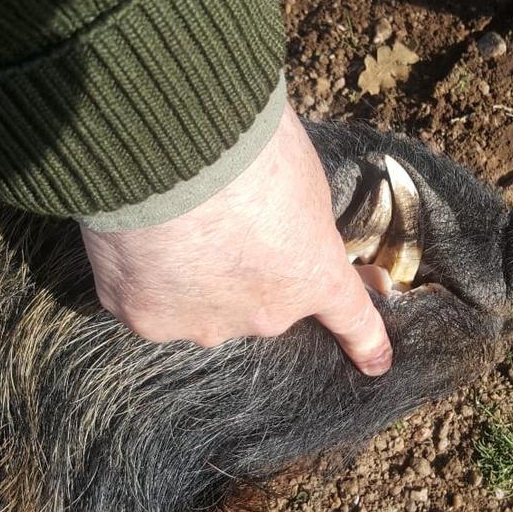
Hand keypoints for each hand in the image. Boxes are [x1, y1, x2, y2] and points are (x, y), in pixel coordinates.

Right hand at [80, 102, 392, 374]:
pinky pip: (150, 301)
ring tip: (171, 222)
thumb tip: (290, 231)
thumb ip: (301, 219)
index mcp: (315, 276)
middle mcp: (266, 315)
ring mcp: (205, 323)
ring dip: (192, 276)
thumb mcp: (302, 176)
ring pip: (202, 306)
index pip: (353, 318)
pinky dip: (144, 275)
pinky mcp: (148, 320)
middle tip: (221, 218)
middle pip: (260, 303)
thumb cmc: (249, 148)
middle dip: (246, 271)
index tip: (376, 363)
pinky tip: (137, 239)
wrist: (173, 158)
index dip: (366, 342)